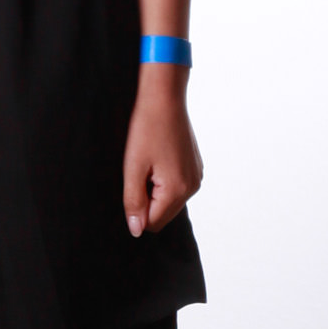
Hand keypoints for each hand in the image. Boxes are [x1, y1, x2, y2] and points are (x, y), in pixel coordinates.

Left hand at [123, 69, 201, 235]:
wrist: (165, 99)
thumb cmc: (146, 129)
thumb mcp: (133, 167)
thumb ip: (134, 201)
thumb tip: (136, 230)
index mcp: (177, 190)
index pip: (152, 223)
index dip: (136, 209)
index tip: (131, 182)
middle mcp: (192, 188)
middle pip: (162, 214)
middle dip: (146, 200)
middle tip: (138, 171)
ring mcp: (196, 177)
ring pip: (169, 200)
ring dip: (154, 189)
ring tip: (148, 162)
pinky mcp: (195, 168)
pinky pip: (176, 186)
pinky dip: (164, 179)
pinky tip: (157, 157)